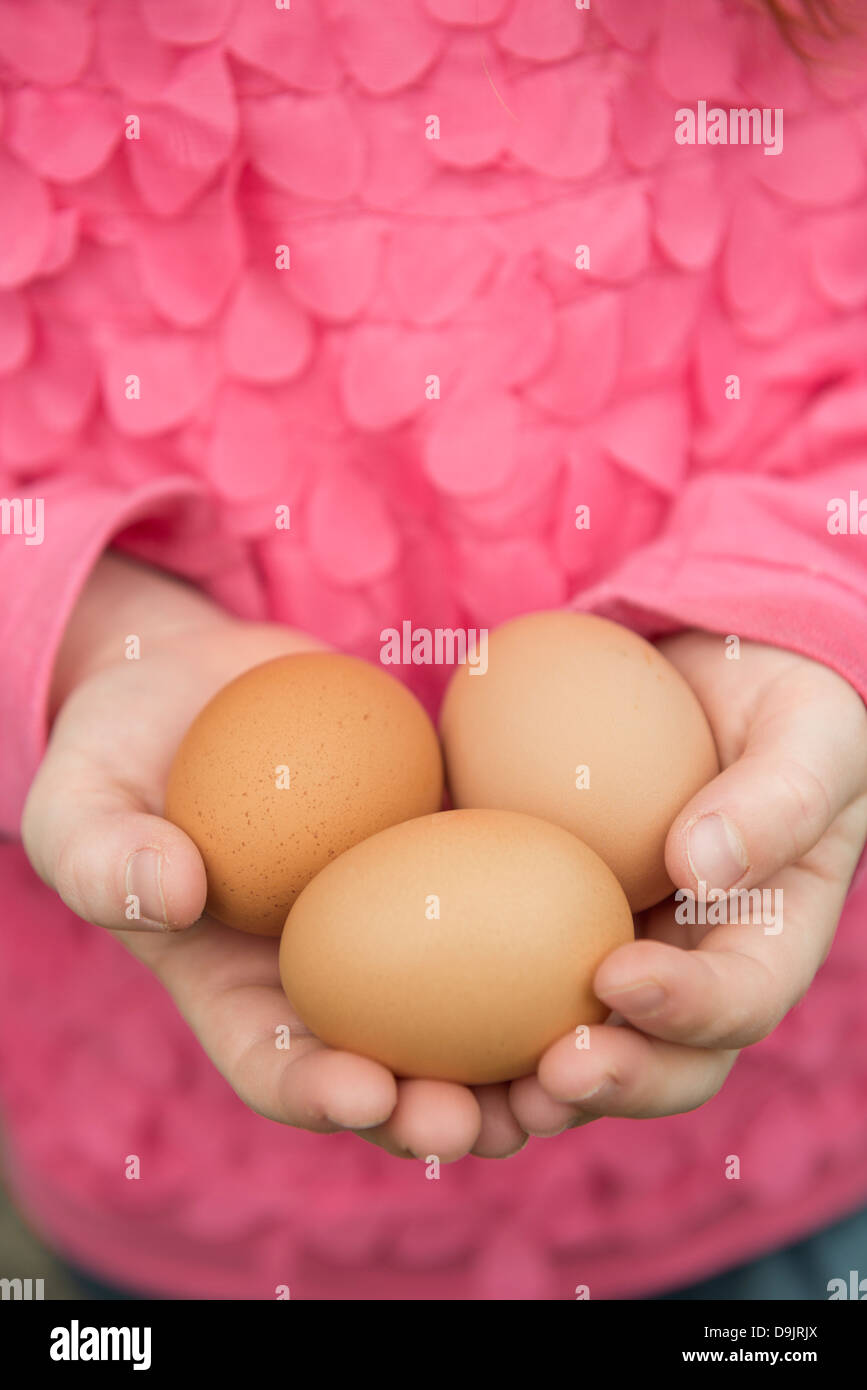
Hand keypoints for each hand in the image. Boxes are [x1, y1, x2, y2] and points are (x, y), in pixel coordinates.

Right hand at [22, 555, 526, 1163]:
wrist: (206, 684)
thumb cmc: (128, 746)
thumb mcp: (83, 794)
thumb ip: (100, 851)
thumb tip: (169, 890)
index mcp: (237, 993)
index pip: (276, 1066)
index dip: (319, 1092)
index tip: (365, 1090)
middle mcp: (328, 981)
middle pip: (392, 1071)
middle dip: (442, 1111)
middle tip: (486, 1115)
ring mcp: (397, 929)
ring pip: (469, 1015)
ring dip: (519, 1053)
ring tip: (568, 1060)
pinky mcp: (450, 865)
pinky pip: (506, 908)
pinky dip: (550, 936)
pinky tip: (603, 934)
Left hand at [510, 633, 866, 1134]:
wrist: (697, 674)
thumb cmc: (775, 698)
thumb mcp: (809, 728)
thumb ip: (777, 795)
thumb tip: (701, 867)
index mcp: (769, 939)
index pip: (742, 1000)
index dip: (688, 1010)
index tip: (618, 975)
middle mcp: (693, 970)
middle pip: (662, 1063)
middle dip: (609, 1082)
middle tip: (548, 1076)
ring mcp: (613, 954)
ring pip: (576, 1051)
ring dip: (526, 1090)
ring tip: (472, 1099)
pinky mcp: (539, 930)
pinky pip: (501, 988)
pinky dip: (460, 1027)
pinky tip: (405, 1031)